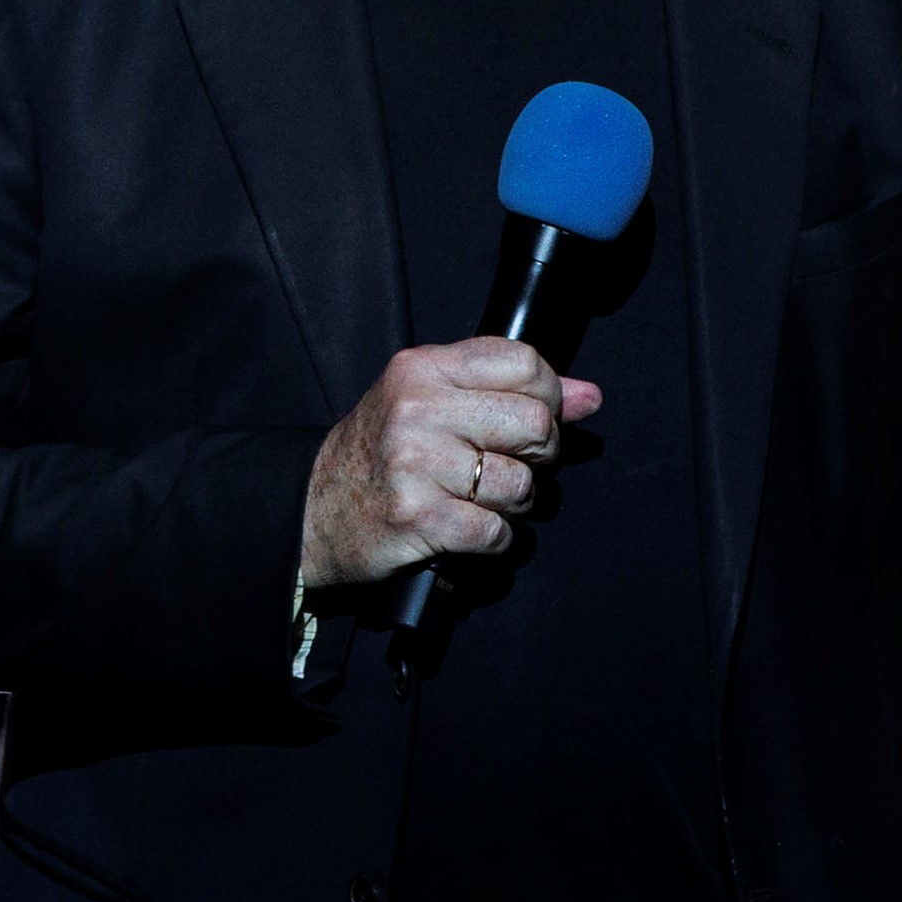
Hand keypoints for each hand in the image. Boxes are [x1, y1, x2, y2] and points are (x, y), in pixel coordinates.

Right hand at [299, 338, 602, 589]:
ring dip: (517, 504)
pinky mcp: (418, 518)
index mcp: (423, 368)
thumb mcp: (432, 401)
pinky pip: (497, 531)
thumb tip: (589, 396)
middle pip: (536, 422)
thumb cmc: (380, 452)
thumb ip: (506, 390)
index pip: (524, 362)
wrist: (312, 511)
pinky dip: (496, 539)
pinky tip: (471, 529)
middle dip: (541, 454)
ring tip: (487, 501)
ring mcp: (416, 464)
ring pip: (522, 484)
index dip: (549, 394)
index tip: (535, 417)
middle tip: (515, 465)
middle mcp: (418, 409)